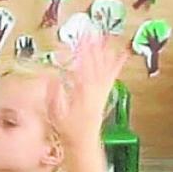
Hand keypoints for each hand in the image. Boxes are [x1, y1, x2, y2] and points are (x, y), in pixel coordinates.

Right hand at [49, 35, 125, 171]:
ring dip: (105, 51)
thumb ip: (53, 93)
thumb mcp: (55, 111)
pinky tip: (121, 55)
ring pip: (104, 66)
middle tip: (93, 30)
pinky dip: (116, 64)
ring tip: (107, 36)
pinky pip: (111, 75)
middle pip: (95, 62)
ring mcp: (100, 90)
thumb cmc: (68, 129)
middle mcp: (95, 89)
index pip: (83, 65)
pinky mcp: (103, 93)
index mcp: (82, 91)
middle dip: (93, 45)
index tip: (81, 37)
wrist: (83, 141)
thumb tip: (51, 76)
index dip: (83, 50)